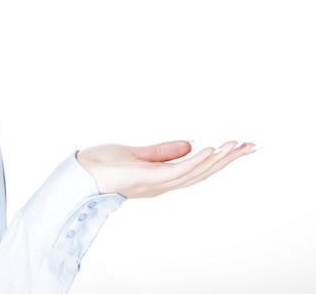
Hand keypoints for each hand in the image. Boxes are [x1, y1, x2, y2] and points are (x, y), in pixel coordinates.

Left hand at [76, 140, 255, 197]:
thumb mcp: (136, 154)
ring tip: (237, 145)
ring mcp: (155, 183)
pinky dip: (195, 161)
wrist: (76, 175)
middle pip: (203, 172)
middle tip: (252, 146)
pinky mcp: (146, 178)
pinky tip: (209, 149)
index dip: (220, 159)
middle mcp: (162, 183)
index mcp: (161, 177)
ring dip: (217, 159)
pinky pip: (176, 171)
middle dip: (228, 159)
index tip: (241, 146)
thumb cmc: (100, 166)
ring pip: (194, 172)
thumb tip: (189, 144)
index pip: (197, 168)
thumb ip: (162, 152)